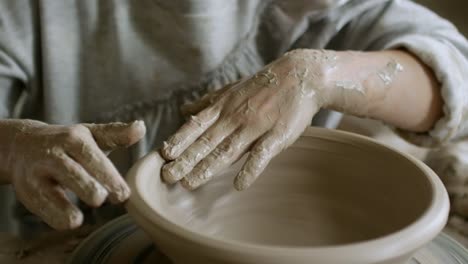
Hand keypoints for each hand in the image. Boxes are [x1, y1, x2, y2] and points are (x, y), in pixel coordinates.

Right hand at [2, 120, 145, 229]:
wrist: (21, 145)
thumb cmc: (67, 142)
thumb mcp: (90, 134)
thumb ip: (116, 134)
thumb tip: (141, 127)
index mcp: (73, 139)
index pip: (93, 159)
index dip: (110, 179)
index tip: (123, 195)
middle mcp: (53, 155)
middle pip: (73, 175)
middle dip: (89, 190)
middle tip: (101, 200)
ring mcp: (37, 174)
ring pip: (51, 194)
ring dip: (66, 209)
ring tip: (78, 218)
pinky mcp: (27, 192)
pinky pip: (42, 209)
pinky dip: (55, 218)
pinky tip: (69, 221)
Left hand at [161, 50, 338, 189]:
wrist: (299, 76)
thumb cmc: (262, 86)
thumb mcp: (230, 90)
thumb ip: (207, 103)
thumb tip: (183, 111)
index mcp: (223, 107)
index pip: (196, 126)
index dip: (179, 140)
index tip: (162, 155)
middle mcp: (235, 117)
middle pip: (207, 141)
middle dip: (185, 159)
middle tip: (167, 177)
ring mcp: (256, 126)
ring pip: (228, 149)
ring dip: (208, 167)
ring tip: (190, 183)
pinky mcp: (277, 135)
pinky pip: (262, 154)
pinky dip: (251, 169)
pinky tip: (239, 184)